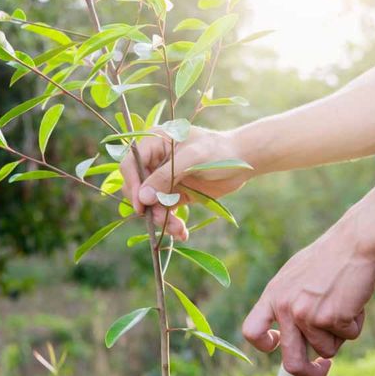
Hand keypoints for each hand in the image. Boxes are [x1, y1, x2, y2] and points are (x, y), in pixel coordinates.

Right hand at [120, 126, 253, 239]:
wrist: (243, 161)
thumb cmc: (219, 151)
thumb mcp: (192, 159)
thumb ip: (166, 176)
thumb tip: (142, 198)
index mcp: (155, 143)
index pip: (131, 164)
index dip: (133, 184)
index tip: (141, 205)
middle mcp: (156, 161)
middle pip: (138, 188)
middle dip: (149, 206)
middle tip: (161, 220)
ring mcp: (164, 179)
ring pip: (151, 204)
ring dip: (161, 219)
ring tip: (178, 230)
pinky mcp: (175, 194)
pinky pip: (165, 211)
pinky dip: (171, 223)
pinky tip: (181, 233)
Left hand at [242, 229, 374, 375]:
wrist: (356, 242)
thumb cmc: (330, 257)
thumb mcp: (296, 276)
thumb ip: (289, 302)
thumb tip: (290, 337)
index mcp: (273, 295)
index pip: (252, 331)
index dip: (264, 345)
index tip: (279, 347)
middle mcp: (286, 307)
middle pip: (291, 361)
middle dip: (309, 374)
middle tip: (321, 370)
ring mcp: (308, 314)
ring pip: (327, 349)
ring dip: (340, 334)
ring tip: (345, 302)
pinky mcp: (332, 318)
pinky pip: (349, 337)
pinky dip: (356, 323)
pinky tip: (355, 299)